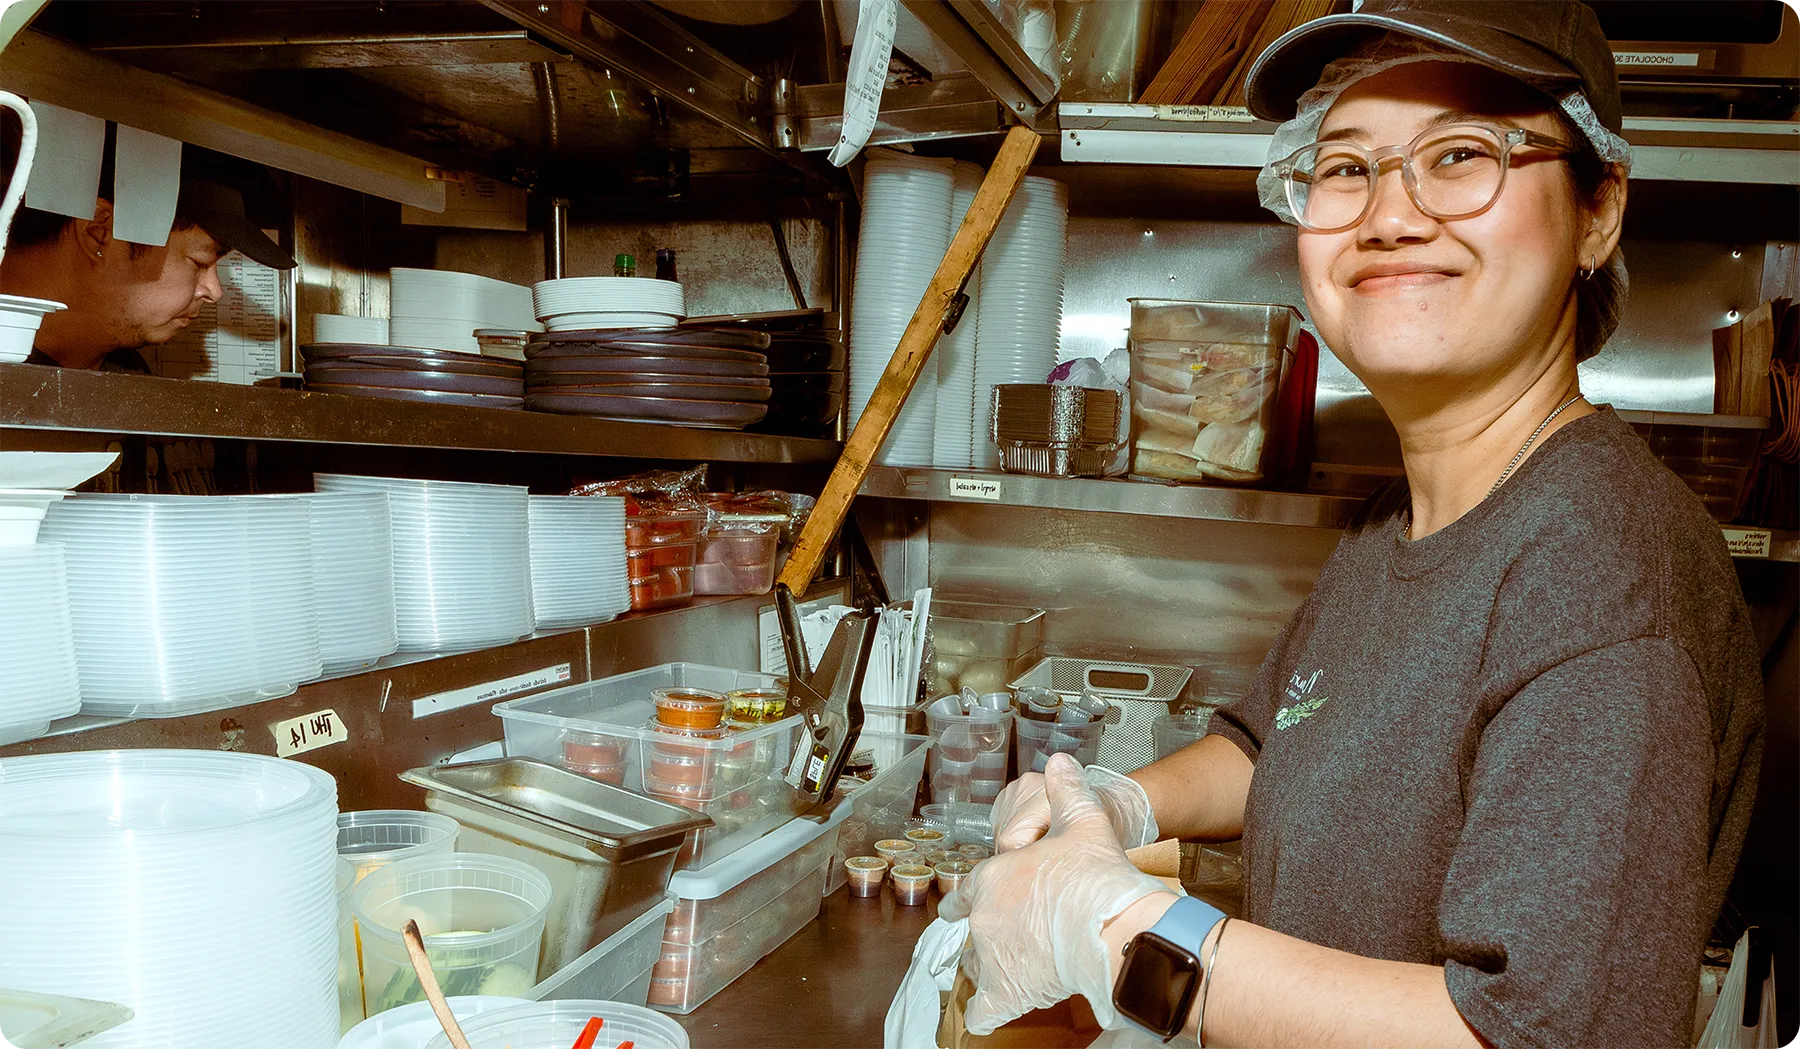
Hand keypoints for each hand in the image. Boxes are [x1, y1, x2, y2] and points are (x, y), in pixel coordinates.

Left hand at [939, 754, 1174, 1034]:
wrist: (1116, 926)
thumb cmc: (1098, 877)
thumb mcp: (1084, 823)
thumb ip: (1067, 792)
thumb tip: (1060, 762)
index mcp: (994, 878)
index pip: (966, 889)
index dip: (963, 898)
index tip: (955, 907)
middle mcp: (985, 917)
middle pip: (972, 931)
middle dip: (985, 934)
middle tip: (1005, 937)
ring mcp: (993, 956)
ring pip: (977, 968)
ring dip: (988, 969)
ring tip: (1006, 971)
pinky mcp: (1007, 992)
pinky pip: (984, 1011)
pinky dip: (985, 1013)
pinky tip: (987, 1015)